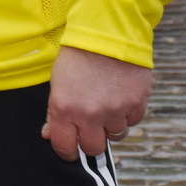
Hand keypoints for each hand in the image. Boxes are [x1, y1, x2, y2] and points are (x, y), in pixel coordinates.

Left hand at [41, 45, 151, 159]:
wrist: (107, 33)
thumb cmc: (77, 57)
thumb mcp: (57, 83)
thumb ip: (54, 112)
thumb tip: (49, 135)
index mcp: (65, 108)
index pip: (65, 147)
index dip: (67, 151)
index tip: (70, 148)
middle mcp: (90, 114)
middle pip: (93, 148)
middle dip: (91, 140)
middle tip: (91, 126)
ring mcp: (115, 110)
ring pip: (116, 135)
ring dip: (111, 125)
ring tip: (106, 104)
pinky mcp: (136, 104)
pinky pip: (132, 122)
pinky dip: (127, 114)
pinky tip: (120, 97)